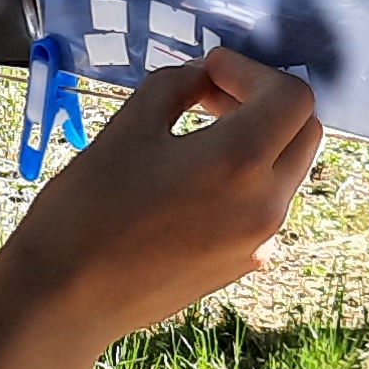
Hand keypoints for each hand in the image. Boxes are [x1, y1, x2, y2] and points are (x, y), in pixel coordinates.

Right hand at [0, 47, 322, 345]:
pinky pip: (264, 206)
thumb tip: (203, 77)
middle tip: (210, 94)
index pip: (291, 96)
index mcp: (238, 163)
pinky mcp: (243, 264)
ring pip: (286, 169)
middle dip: (264, 101)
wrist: (65, 299)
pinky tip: (191, 180)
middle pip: (303, 131)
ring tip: (197, 134)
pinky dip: (245, 178)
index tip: (208, 69)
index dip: (251, 70)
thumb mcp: (127, 128)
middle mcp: (264, 205)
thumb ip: (175, 87)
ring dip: (257, 139)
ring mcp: (259, 241)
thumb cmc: (85, 209)